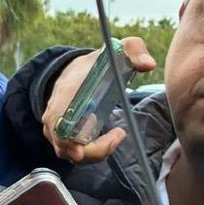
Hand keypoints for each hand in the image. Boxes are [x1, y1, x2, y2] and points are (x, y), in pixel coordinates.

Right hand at [41, 37, 156, 163]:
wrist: (71, 70)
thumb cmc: (93, 64)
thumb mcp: (114, 51)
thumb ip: (133, 51)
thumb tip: (148, 64)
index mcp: (65, 96)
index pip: (59, 126)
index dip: (70, 142)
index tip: (87, 145)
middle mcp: (55, 115)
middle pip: (65, 147)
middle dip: (95, 150)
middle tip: (119, 134)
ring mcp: (55, 127)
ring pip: (69, 153)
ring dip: (96, 151)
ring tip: (117, 135)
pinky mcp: (60, 135)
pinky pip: (72, 152)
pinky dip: (92, 151)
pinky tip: (108, 137)